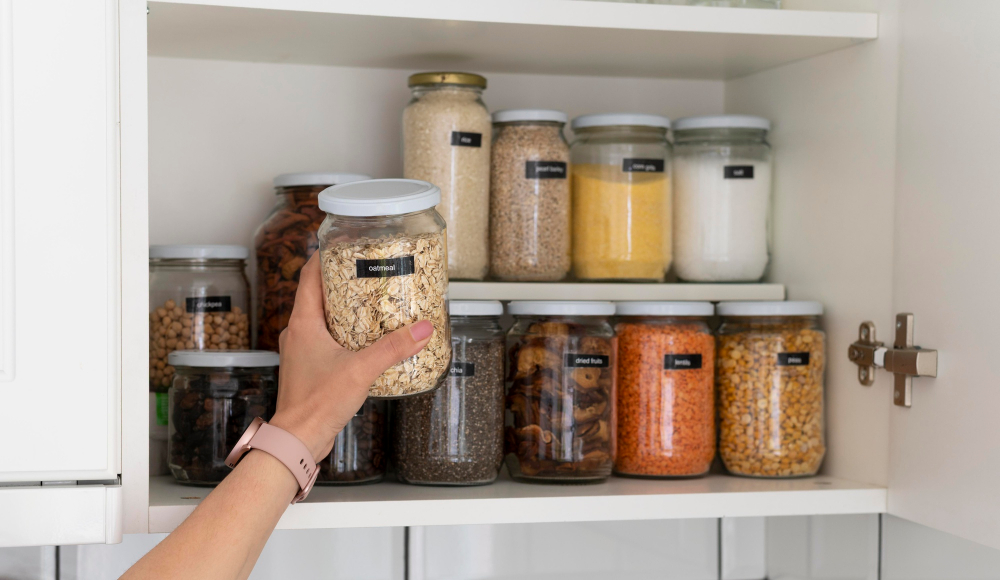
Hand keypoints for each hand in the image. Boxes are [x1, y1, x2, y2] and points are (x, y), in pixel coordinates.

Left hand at [268, 253, 433, 460]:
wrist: (298, 440)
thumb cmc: (316, 404)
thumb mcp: (361, 370)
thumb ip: (393, 348)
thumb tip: (421, 329)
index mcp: (303, 323)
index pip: (309, 275)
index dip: (325, 256)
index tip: (345, 245)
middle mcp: (298, 333)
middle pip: (318, 294)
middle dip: (343, 283)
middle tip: (369, 273)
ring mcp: (302, 351)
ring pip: (323, 319)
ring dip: (345, 310)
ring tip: (373, 304)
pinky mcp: (310, 368)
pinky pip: (327, 340)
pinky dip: (345, 334)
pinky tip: (366, 341)